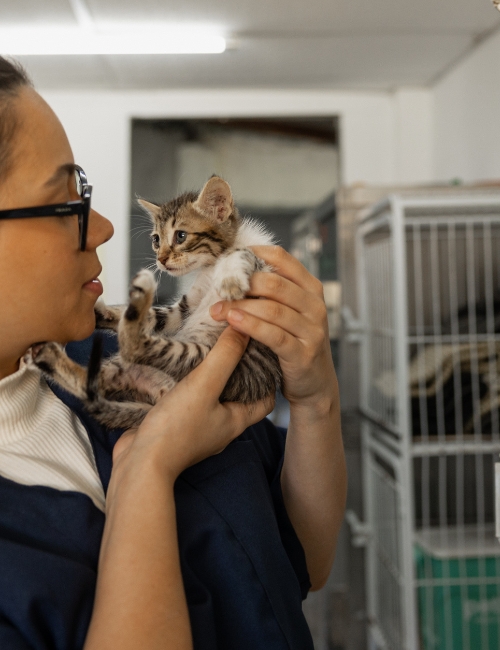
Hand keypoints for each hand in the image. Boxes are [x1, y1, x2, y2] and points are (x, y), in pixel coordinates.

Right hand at [111, 326, 274, 484]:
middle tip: (232, 346)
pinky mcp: (175, 428)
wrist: (139, 464)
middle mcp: (219, 427)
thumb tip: (244, 328)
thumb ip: (225, 356)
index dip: (268, 379)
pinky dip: (187, 387)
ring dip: (209, 378)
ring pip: (211, 399)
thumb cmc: (176, 430)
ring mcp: (196, 429)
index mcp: (235, 421)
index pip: (265, 400)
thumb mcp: (204, 385)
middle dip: (237, 372)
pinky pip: (187, 404)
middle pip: (238, 396)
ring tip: (206, 352)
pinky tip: (178, 371)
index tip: (261, 354)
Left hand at [210, 246, 336, 413]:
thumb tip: (232, 271)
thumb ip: (272, 292)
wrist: (315, 383)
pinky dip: (251, 326)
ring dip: (240, 307)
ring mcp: (312, 330)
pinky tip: (232, 322)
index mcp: (311, 288)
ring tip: (216, 310)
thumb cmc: (294, 342)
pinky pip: (274, 336)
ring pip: (272, 310)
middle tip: (218, 289)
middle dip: (242, 284)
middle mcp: (315, 306)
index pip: (282, 258)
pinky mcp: (303, 354)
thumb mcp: (289, 312)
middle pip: (275, 283)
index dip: (253, 254)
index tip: (228, 259)